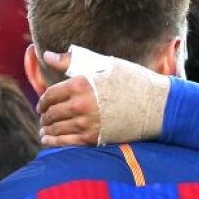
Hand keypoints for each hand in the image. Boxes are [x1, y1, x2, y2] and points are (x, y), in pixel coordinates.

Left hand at [37, 47, 170, 146]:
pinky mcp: (95, 138)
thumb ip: (72, 60)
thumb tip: (47, 55)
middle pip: (52, 113)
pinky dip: (54, 143)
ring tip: (44, 130)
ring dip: (47, 130)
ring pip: (57, 129)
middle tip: (44, 117)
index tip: (42, 104)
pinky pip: (67, 143)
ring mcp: (87, 123)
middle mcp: (81, 104)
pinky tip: (47, 141)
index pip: (50, 94)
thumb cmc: (132, 81)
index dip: (43, 101)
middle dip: (45, 116)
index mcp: (81, 83)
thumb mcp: (104, 64)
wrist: (156, 105)